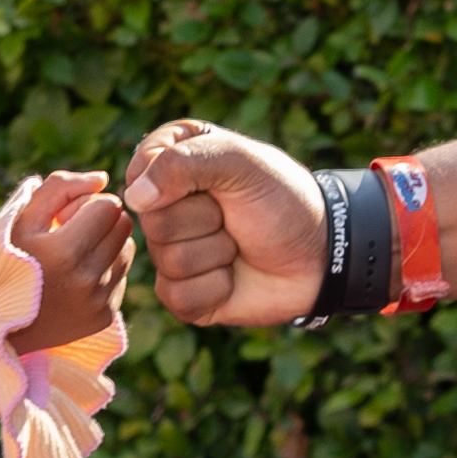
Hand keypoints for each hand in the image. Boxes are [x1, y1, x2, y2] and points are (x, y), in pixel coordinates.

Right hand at [2, 171, 131, 355]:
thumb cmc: (6, 256)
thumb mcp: (22, 215)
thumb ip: (60, 187)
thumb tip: (102, 179)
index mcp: (66, 253)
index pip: (109, 206)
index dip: (86, 204)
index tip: (62, 218)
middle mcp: (87, 281)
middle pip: (123, 226)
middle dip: (100, 221)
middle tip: (70, 233)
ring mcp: (98, 302)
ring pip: (127, 250)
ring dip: (105, 245)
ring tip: (72, 256)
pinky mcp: (104, 316)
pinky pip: (120, 276)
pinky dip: (103, 271)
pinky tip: (74, 278)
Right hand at [119, 119, 323, 328]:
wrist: (321, 255)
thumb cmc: (283, 201)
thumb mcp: (241, 164)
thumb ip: (185, 163)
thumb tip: (135, 197)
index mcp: (173, 161)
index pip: (142, 168)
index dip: (179, 180)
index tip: (219, 180)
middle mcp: (165, 205)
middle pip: (154, 221)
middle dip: (206, 221)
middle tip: (234, 217)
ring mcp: (170, 251)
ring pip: (168, 260)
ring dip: (217, 254)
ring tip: (238, 245)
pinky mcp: (182, 294)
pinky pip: (178, 296)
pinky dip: (216, 288)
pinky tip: (234, 277)